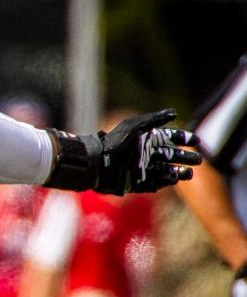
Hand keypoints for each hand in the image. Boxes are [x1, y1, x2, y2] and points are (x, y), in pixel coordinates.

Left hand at [47, 109, 201, 193]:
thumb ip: (154, 120)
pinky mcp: (135, 183)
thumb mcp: (134, 127)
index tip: (196, 140)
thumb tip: (174, 112)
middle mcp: (144, 154)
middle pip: (170, 155)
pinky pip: (154, 184)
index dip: (182, 138)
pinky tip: (174, 179)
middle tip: (198, 159)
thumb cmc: (115, 143)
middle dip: (185, 156)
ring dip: (178, 171)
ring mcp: (141, 169)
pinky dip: (165, 182)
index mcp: (144, 140)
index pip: (168, 138)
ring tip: (189, 172)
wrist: (97, 164)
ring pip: (165, 171)